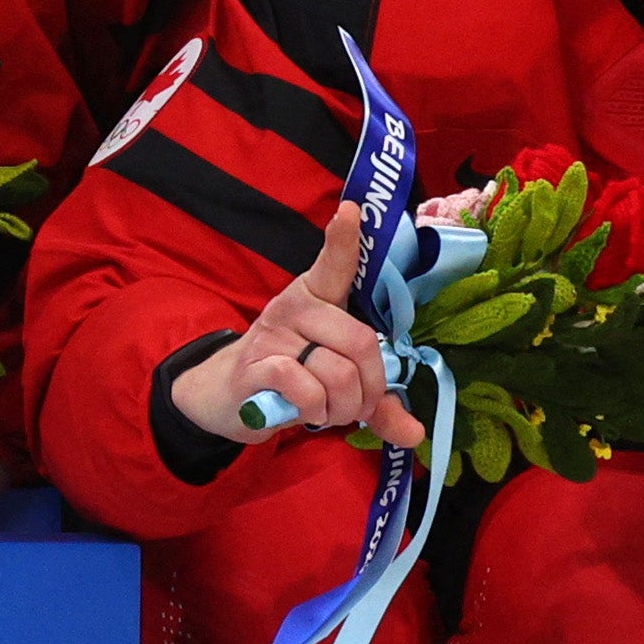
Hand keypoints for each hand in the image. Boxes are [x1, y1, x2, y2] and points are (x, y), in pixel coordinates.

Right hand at [166, 198, 426, 450]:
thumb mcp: (338, 384)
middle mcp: (294, 307)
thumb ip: (378, 403)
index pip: (333, 265)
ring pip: (338, 372)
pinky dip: (315, 410)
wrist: (228, 398)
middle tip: (356, 406)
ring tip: (328, 412)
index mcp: (318, 298)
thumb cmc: (292, 378)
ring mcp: (273, 335)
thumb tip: (415, 433)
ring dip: (343, 407)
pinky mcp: (256, 366)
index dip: (344, 240)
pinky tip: (305, 413)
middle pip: (362, 343)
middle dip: (370, 389)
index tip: (351, 210)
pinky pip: (306, 388)